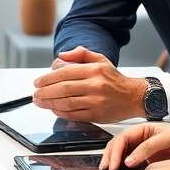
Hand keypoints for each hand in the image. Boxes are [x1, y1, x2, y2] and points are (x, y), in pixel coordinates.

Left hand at [31, 46, 145, 121]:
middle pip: (63, 89)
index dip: (47, 78)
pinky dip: (61, 113)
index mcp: (95, 70)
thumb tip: (61, 55)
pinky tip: (54, 109)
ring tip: (40, 102)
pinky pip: (74, 115)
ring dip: (49, 103)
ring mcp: (96, 101)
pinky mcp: (97, 115)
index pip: (65, 72)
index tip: (38, 82)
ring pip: (66, 103)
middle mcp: (96, 85)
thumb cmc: (115, 79)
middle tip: (35, 94)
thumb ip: (81, 54)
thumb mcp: (101, 59)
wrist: (134, 96)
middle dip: (45, 92)